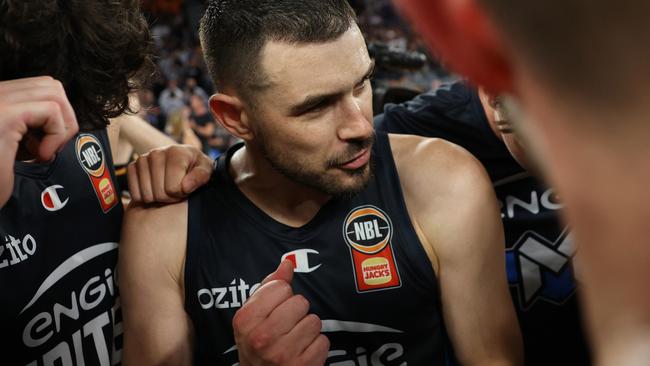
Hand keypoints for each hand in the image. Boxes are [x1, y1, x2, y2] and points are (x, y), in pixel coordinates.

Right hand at [0, 76, 78, 206]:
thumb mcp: (12, 149)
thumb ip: (29, 130)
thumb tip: (61, 124)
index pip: (39, 88)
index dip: (54, 116)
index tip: (44, 146)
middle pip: (50, 85)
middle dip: (63, 117)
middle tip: (51, 149)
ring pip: (54, 91)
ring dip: (61, 125)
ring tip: (44, 153)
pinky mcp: (4, 115)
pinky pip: (51, 110)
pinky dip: (56, 134)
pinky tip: (40, 157)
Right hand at [127, 144, 212, 202]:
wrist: (183, 160)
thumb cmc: (196, 167)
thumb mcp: (206, 170)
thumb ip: (200, 177)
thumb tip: (186, 186)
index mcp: (176, 152)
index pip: (173, 188)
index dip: (182, 193)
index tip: (186, 188)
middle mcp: (157, 153)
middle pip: (160, 193)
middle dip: (171, 197)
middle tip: (177, 190)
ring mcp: (143, 159)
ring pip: (147, 196)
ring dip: (158, 199)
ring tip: (167, 188)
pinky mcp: (133, 167)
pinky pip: (135, 194)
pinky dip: (145, 198)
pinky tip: (155, 189)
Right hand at [233, 260, 329, 365]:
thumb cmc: (257, 344)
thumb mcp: (252, 316)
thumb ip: (268, 287)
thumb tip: (287, 263)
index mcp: (246, 320)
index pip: (280, 287)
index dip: (281, 296)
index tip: (275, 310)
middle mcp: (262, 337)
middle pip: (300, 302)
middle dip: (296, 312)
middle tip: (286, 326)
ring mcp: (283, 354)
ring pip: (314, 321)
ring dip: (307, 329)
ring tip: (294, 339)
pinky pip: (323, 341)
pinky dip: (315, 346)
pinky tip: (302, 351)